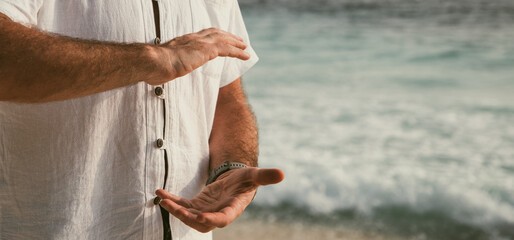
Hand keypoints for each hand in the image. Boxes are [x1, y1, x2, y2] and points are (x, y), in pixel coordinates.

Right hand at [146, 28, 249, 84]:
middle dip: (228, 36)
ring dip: (236, 43)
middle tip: (238, 40)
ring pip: (223, 39)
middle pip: (216, 33)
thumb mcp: (163, 65)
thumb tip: (161, 75)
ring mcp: (200, 43)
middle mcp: (193, 38)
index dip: (214, 35)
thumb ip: (167, 67)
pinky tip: (245, 55)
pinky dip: (238, 51)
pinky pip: (227, 49)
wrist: (155, 62)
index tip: (221, 38)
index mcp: (184, 41)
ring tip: (245, 47)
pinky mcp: (206, 50)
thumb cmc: (154, 66)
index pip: (202, 35)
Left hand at [156, 167, 283, 232]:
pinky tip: (160, 193)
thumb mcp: (254, 175)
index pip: (222, 219)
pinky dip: (171, 200)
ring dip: (175, 210)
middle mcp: (217, 214)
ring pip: (188, 217)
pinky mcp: (196, 205)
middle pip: (200, 223)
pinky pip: (181, 205)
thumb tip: (282, 174)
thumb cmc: (246, 180)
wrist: (236, 182)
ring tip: (164, 200)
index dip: (212, 219)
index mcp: (232, 209)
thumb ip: (265, 176)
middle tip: (173, 208)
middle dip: (186, 217)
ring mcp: (205, 210)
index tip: (201, 216)